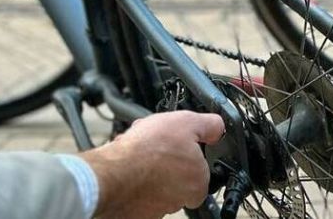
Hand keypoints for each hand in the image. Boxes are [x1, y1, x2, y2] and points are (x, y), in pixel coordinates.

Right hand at [80, 111, 225, 218]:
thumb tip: (218, 127)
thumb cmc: (149, 150)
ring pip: (155, 182)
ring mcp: (156, 208)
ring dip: (148, 167)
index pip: (200, 172)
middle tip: (156, 145)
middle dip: (166, 159)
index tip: (179, 145)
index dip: (189, 154)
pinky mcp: (135, 211)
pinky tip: (126, 164)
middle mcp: (179, 200)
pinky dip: (131, 178)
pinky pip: (136, 190)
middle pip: (177, 176)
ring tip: (137, 152)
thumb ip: (209, 126)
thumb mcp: (187, 123)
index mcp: (197, 183)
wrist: (114, 172)